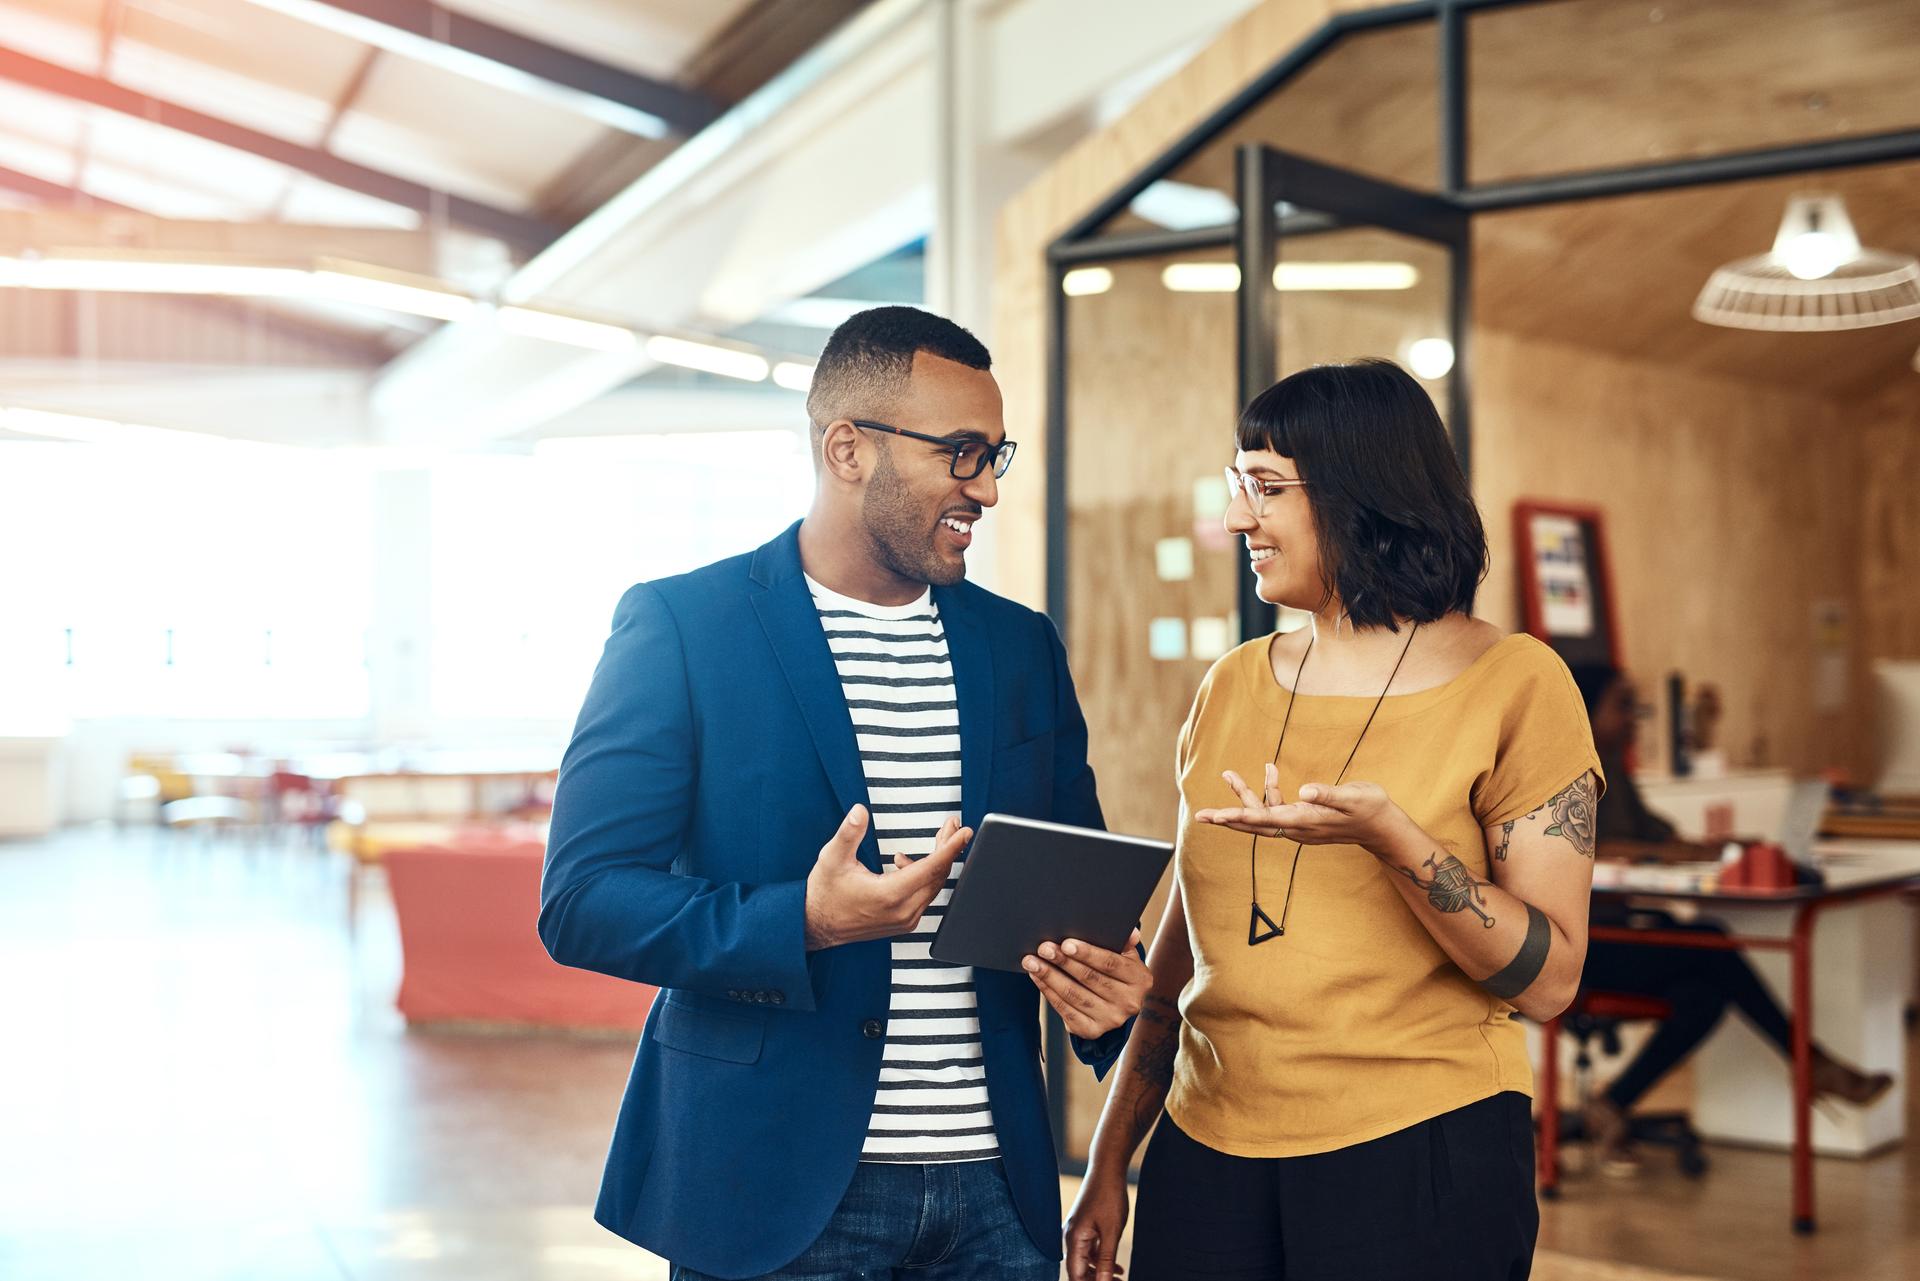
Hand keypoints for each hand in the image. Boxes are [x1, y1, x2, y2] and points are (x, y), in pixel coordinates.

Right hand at [803, 807, 969, 950]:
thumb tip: (860, 811)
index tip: (964, 831)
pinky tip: (904, 863)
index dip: (950, 847)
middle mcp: (902, 911)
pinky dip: (924, 876)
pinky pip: (924, 896)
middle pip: (938, 875)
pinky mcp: (904, 923)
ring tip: (937, 837)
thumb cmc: (824, 892)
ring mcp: (905, 920)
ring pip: (933, 886)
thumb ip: (849, 833)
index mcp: (889, 895)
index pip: (931, 868)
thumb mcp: (832, 857)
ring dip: (937, 860)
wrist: (816, 925)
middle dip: (947, 847)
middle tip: (951, 825)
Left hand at [1023, 928, 1149, 1037]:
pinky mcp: (1092, 1031)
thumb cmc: (1117, 973)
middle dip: (1063, 962)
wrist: (1116, 1004)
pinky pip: (1065, 1010)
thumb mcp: (1126, 956)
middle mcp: (1128, 1003)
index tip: (1066, 943)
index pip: (1110, 963)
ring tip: (1033, 961)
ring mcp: (1110, 1019)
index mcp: (1139, 980)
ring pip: (1074, 995)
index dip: (1087, 953)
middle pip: (1090, 979)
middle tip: (1043, 948)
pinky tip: (1037, 977)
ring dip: (1050, 976)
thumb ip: (1124, 943)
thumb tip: (1129, 931)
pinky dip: (1048, 991)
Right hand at [1063, 1162, 1129, 1279]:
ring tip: (1121, 1279)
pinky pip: (1089, 1250)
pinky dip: (1101, 1259)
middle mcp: (1070, 1236)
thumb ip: (1106, 1259)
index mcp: (1073, 1238)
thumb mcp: (1111, 1231)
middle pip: (1078, 1270)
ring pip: (1084, 1261)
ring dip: (1100, 1272)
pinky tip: (1116, 1266)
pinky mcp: (1084, 1226)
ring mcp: (1076, 1230)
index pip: (1075, 1275)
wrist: (1107, 1168)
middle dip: (1096, 1280)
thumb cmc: (1108, 1196)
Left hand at [1193, 766, 1411, 857]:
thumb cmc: (1370, 808)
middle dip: (1228, 817)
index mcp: (1306, 821)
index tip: (1217, 816)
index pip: (1266, 820)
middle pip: (1254, 824)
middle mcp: (1298, 827)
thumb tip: (1305, 790)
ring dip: (1246, 795)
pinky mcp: (1302, 820)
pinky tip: (1270, 770)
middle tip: (1200, 816)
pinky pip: (1277, 808)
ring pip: (1263, 814)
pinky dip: (1269, 790)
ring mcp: (1299, 826)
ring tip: (1228, 773)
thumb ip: (1329, 793)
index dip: (1240, 816)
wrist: (1382, 826)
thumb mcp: (1353, 796)